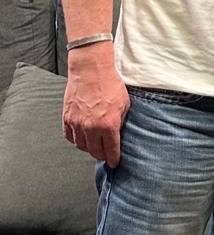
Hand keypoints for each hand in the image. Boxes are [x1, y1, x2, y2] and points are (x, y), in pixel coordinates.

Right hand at [63, 49, 128, 167]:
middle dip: (101, 155)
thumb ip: (121, 120)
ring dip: (89, 148)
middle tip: (105, 154)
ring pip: (82, 146)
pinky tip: (82, 137)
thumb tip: (119, 132)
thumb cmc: (110, 84)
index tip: (114, 163)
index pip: (111, 150)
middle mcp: (91, 128)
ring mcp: (77, 124)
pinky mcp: (67, 119)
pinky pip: (70, 137)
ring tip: (94, 146)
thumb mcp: (125, 103)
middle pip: (95, 151)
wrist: (91, 70)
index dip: (113, 159)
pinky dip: (77, 140)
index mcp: (108, 125)